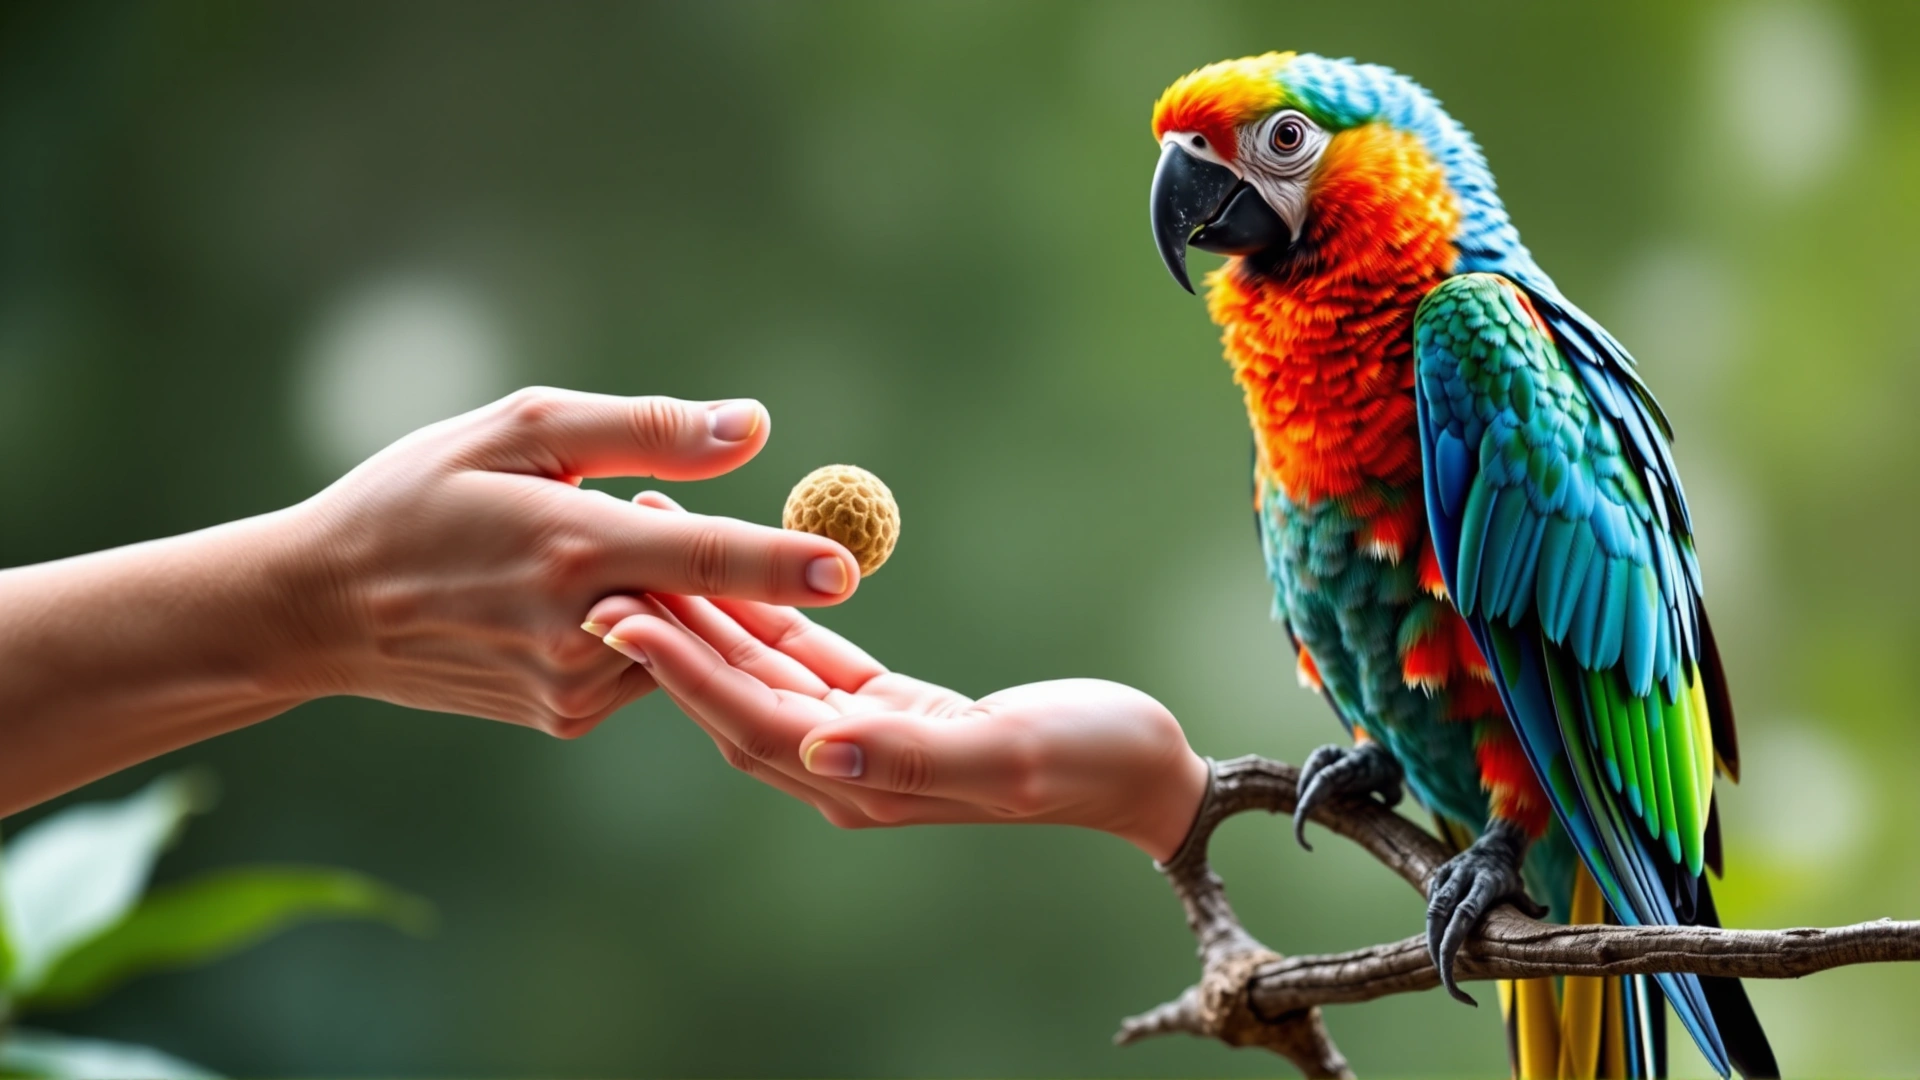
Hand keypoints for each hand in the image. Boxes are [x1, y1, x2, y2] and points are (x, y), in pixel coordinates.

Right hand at [274, 388, 860, 736]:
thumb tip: (752, 429)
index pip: (702, 557)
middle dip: (757, 585)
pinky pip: (645, 666)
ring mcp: (572, 685)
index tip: (846, 562)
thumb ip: (643, 432)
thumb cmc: (419, 496)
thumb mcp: (519, 430)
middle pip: (708, 606)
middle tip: (804, 566)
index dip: (779, 561)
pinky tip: (595, 596)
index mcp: (568, 546)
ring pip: (680, 636)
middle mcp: (578, 628)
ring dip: (686, 597)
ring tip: (615, 553)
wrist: (325, 608)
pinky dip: (647, 628)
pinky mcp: (566, 716)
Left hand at [581, 567, 1208, 860]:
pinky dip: (765, 613)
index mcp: (860, 785)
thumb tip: (814, 751)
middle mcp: (843, 768)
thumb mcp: (1009, 754)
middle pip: (732, 694)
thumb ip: (911, 753)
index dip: (682, 669)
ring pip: (761, 670)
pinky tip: (733, 569)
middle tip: (604, 559)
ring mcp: (860, 738)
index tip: (620, 612)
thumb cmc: (1090, 761)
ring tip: (653, 543)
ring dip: (706, 613)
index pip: (747, 721)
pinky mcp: (885, 705)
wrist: (1144, 770)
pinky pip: (806, 656)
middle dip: (669, 631)